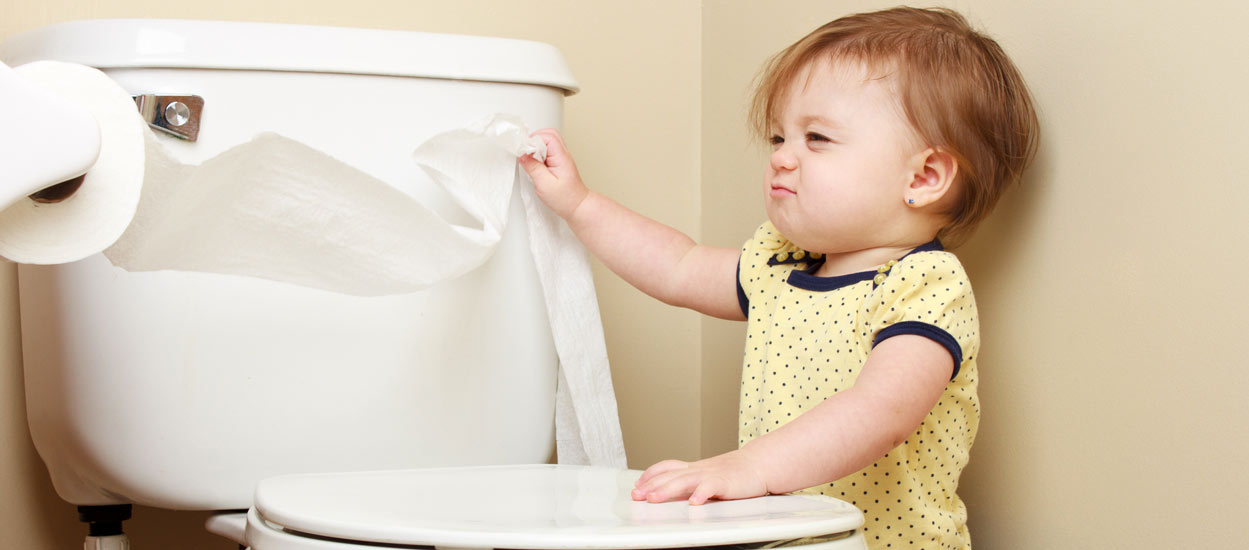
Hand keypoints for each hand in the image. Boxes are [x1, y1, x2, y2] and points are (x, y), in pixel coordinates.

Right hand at [518, 128, 589, 219]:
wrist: (577, 207)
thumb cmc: (565, 198)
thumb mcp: (544, 184)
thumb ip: (533, 167)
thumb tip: (522, 155)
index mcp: (562, 157)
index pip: (548, 137)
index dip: (534, 140)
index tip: (524, 149)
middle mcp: (563, 155)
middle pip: (549, 134)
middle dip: (534, 139)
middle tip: (525, 150)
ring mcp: (561, 158)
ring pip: (549, 141)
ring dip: (537, 145)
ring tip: (529, 157)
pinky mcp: (558, 162)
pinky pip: (548, 150)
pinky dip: (539, 152)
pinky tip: (534, 162)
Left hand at [631, 449, 769, 504]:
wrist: (758, 465)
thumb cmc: (733, 473)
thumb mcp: (706, 475)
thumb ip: (688, 482)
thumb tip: (666, 492)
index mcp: (693, 468)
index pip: (667, 467)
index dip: (650, 475)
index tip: (637, 485)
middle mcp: (699, 470)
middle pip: (671, 475)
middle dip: (651, 485)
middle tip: (637, 495)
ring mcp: (711, 474)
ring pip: (685, 480)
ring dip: (667, 489)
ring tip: (654, 498)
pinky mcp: (725, 482)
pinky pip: (711, 487)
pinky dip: (701, 493)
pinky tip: (693, 503)